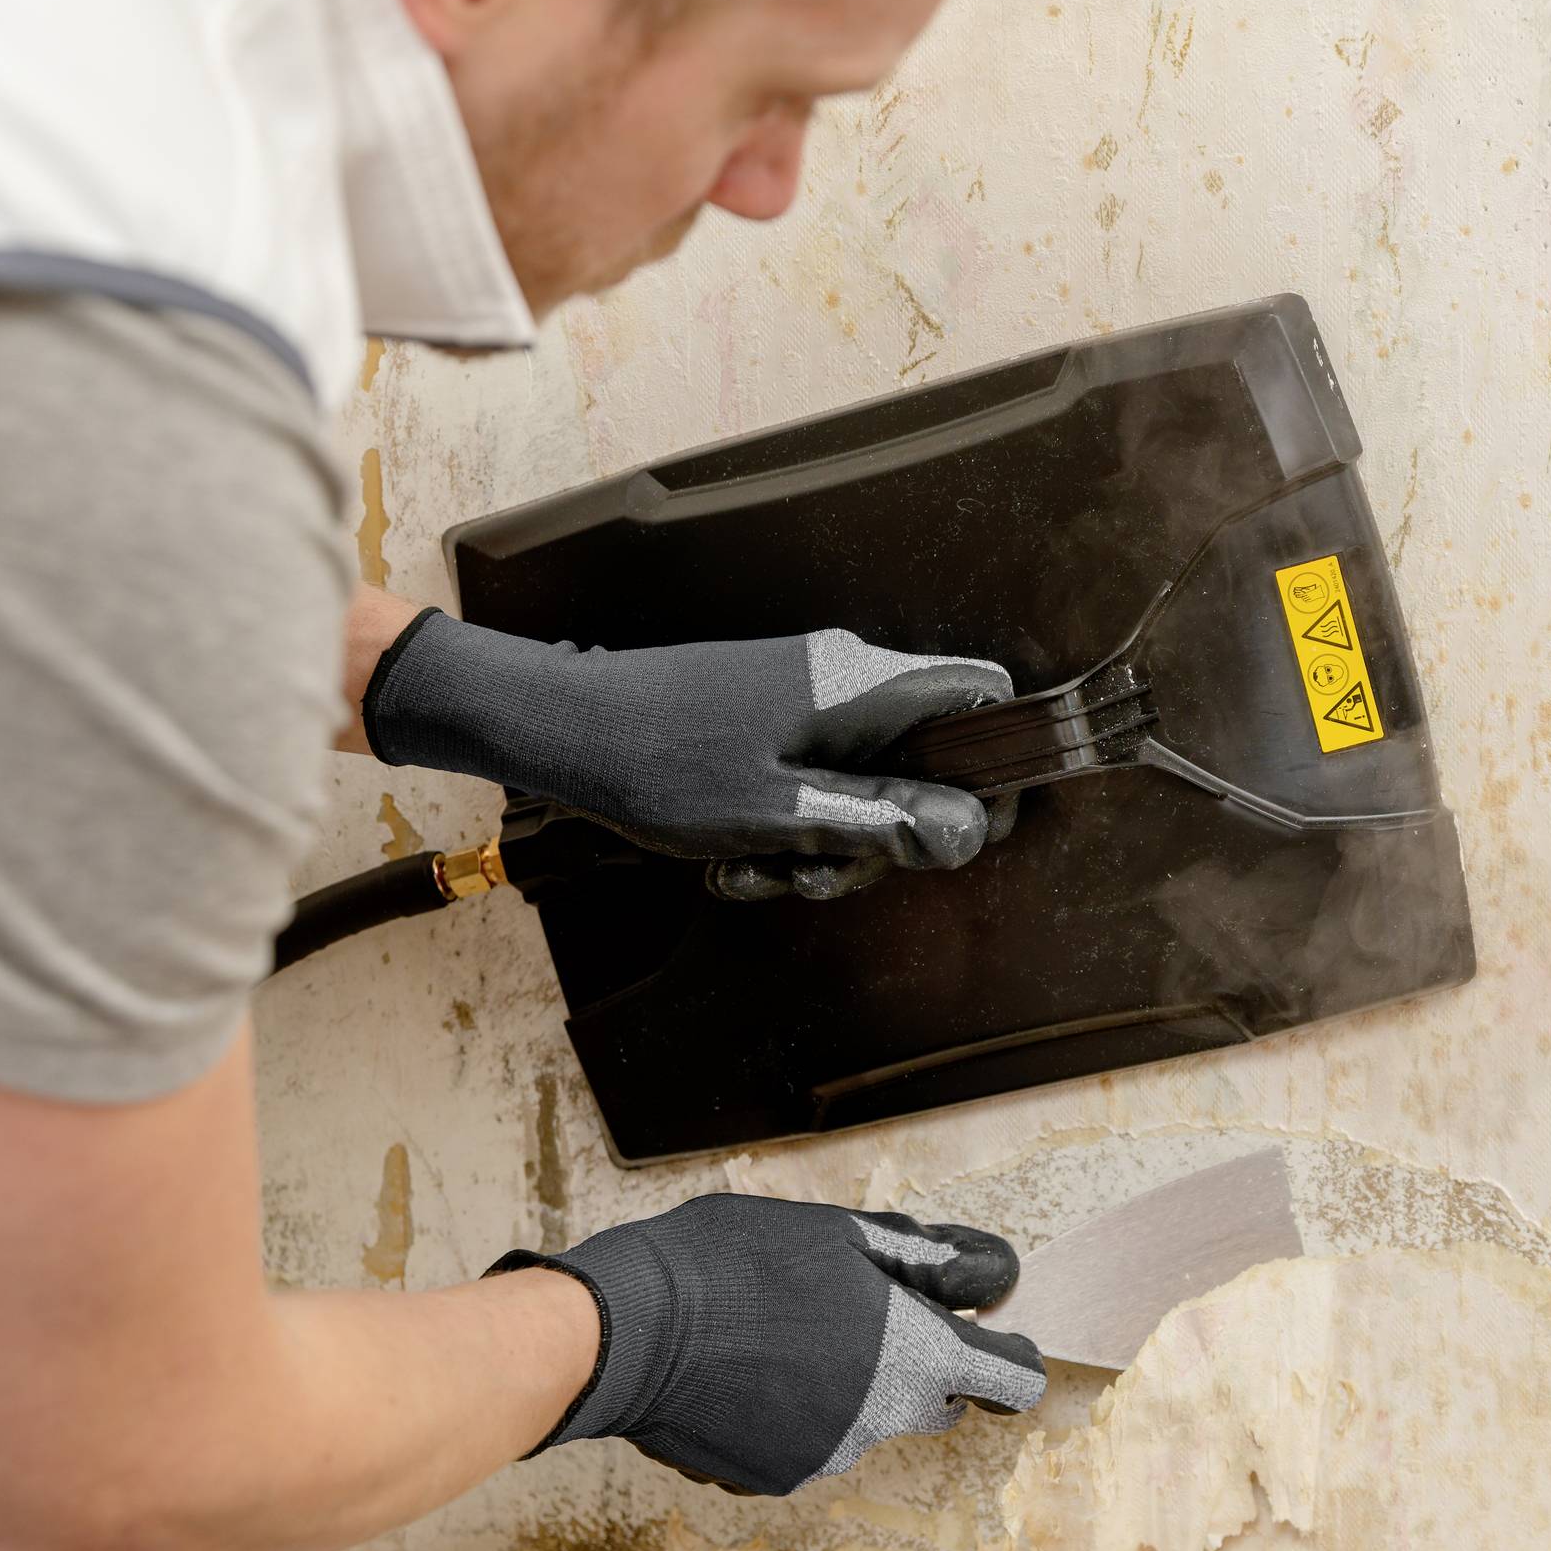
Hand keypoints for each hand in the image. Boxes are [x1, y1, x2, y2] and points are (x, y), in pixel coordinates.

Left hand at [360, 610, 1012, 895]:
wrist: (558, 727)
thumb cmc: (661, 764)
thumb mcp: (784, 812)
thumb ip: (885, 819)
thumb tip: (972, 829)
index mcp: (861, 684)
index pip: (981, 700)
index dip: (992, 774)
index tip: (958, 836)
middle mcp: (842, 676)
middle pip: (921, 760)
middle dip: (881, 835)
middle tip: (819, 874)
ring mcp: (802, 693)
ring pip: (859, 780)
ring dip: (821, 842)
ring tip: (752, 868)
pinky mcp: (765, 713)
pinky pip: (810, 775)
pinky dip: (784, 825)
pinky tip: (730, 855)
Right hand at [489, 1196, 1046, 1494]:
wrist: (632, 1329)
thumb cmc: (737, 1266)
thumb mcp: (841, 1236)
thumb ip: (927, 1260)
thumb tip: (992, 1273)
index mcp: (916, 1357)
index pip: (1013, 1381)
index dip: (1012, 1355)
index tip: (995, 1336)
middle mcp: (884, 1421)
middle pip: (939, 1402)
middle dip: (924, 1366)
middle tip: (870, 1316)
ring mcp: (828, 1456)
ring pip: (868, 1420)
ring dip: (852, 1386)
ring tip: (788, 1334)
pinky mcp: (775, 1476)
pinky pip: (809, 1441)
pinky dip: (797, 1412)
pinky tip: (751, 1370)